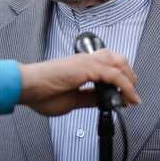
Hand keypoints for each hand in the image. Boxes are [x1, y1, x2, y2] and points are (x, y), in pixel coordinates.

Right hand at [17, 49, 140, 115]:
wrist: (28, 86)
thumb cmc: (42, 91)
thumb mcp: (72, 99)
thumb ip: (89, 98)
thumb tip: (104, 100)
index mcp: (81, 65)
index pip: (109, 65)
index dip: (121, 79)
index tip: (124, 97)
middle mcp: (86, 60)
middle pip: (118, 59)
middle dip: (129, 77)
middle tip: (131, 95)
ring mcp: (87, 62)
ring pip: (119, 63)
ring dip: (130, 80)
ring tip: (132, 96)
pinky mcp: (87, 68)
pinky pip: (114, 75)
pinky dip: (125, 87)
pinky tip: (127, 98)